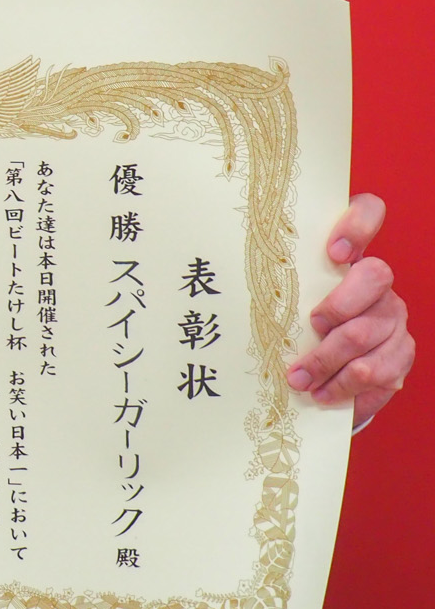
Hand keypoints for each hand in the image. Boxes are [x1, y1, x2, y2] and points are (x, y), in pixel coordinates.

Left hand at [287, 193, 412, 425]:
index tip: (333, 253)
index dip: (358, 225)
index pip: (368, 211)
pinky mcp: (400, 353)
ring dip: (332, 362)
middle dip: (338, 307)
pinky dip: (349, 390)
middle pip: (374, 278)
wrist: (325, 360)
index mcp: (349, 252)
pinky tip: (324, 397)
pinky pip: (384, 373)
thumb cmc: (289, 314)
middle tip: (311, 327)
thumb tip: (208, 265)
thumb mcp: (279, 292)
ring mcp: (393, 316)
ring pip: (372, 334)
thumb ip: (264, 275)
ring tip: (300, 381)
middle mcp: (378, 279)